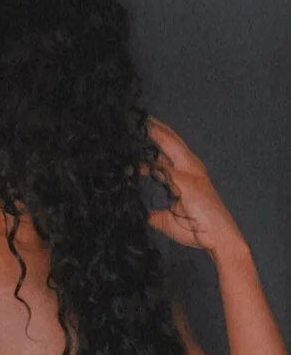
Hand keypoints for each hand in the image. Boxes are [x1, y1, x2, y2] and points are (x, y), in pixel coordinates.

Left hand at [139, 116, 245, 254]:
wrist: (220, 238)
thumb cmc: (199, 230)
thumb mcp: (170, 220)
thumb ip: (157, 214)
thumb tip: (145, 215)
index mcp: (187, 173)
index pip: (168, 150)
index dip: (153, 140)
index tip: (135, 133)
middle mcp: (190, 167)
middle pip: (169, 139)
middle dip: (152, 127)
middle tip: (134, 116)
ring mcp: (189, 172)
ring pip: (168, 142)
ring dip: (152, 131)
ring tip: (136, 119)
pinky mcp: (186, 181)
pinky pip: (162, 164)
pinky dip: (149, 156)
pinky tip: (137, 151)